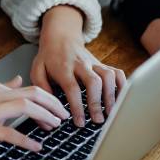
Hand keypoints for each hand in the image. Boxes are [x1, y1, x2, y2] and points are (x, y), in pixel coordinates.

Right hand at [0, 76, 69, 151]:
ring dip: (44, 116)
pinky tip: (36, 147)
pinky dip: (26, 140)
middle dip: (54, 104)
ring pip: (25, 107)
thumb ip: (3, 87)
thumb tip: (19, 79)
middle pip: (34, 94)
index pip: (30, 89)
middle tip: (65, 117)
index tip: (58, 109)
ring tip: (55, 127)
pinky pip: (10, 133)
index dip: (49, 99)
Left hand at [31, 6, 125, 126]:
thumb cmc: (48, 57)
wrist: (61, 37)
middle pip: (93, 82)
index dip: (77, 106)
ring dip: (111, 96)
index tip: (80, 122)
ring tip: (110, 113)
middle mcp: (81, 65)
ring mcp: (94, 63)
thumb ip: (42, 87)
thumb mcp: (37, 70)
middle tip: (98, 120)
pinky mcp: (102, 64)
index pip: (72, 88)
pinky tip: (120, 100)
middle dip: (97, 102)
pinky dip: (122, 86)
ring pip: (108, 76)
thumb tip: (50, 107)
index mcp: (63, 68)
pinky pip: (117, 73)